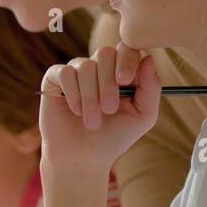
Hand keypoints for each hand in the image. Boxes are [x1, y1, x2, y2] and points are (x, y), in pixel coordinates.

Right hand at [38, 44, 160, 175]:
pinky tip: (76, 111)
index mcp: (121, 70)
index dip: (126, 60)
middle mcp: (98, 66)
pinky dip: (73, 93)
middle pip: (105, 53)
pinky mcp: (55, 78)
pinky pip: (65, 73)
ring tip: (92, 122)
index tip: (125, 81)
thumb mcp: (142, 116)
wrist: (84, 158)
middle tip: (109, 110)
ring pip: (85, 66)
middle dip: (108, 83)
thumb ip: (151, 87)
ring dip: (91, 97)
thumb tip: (148, 58)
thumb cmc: (114, 137)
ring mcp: (76, 71)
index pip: (127, 48)